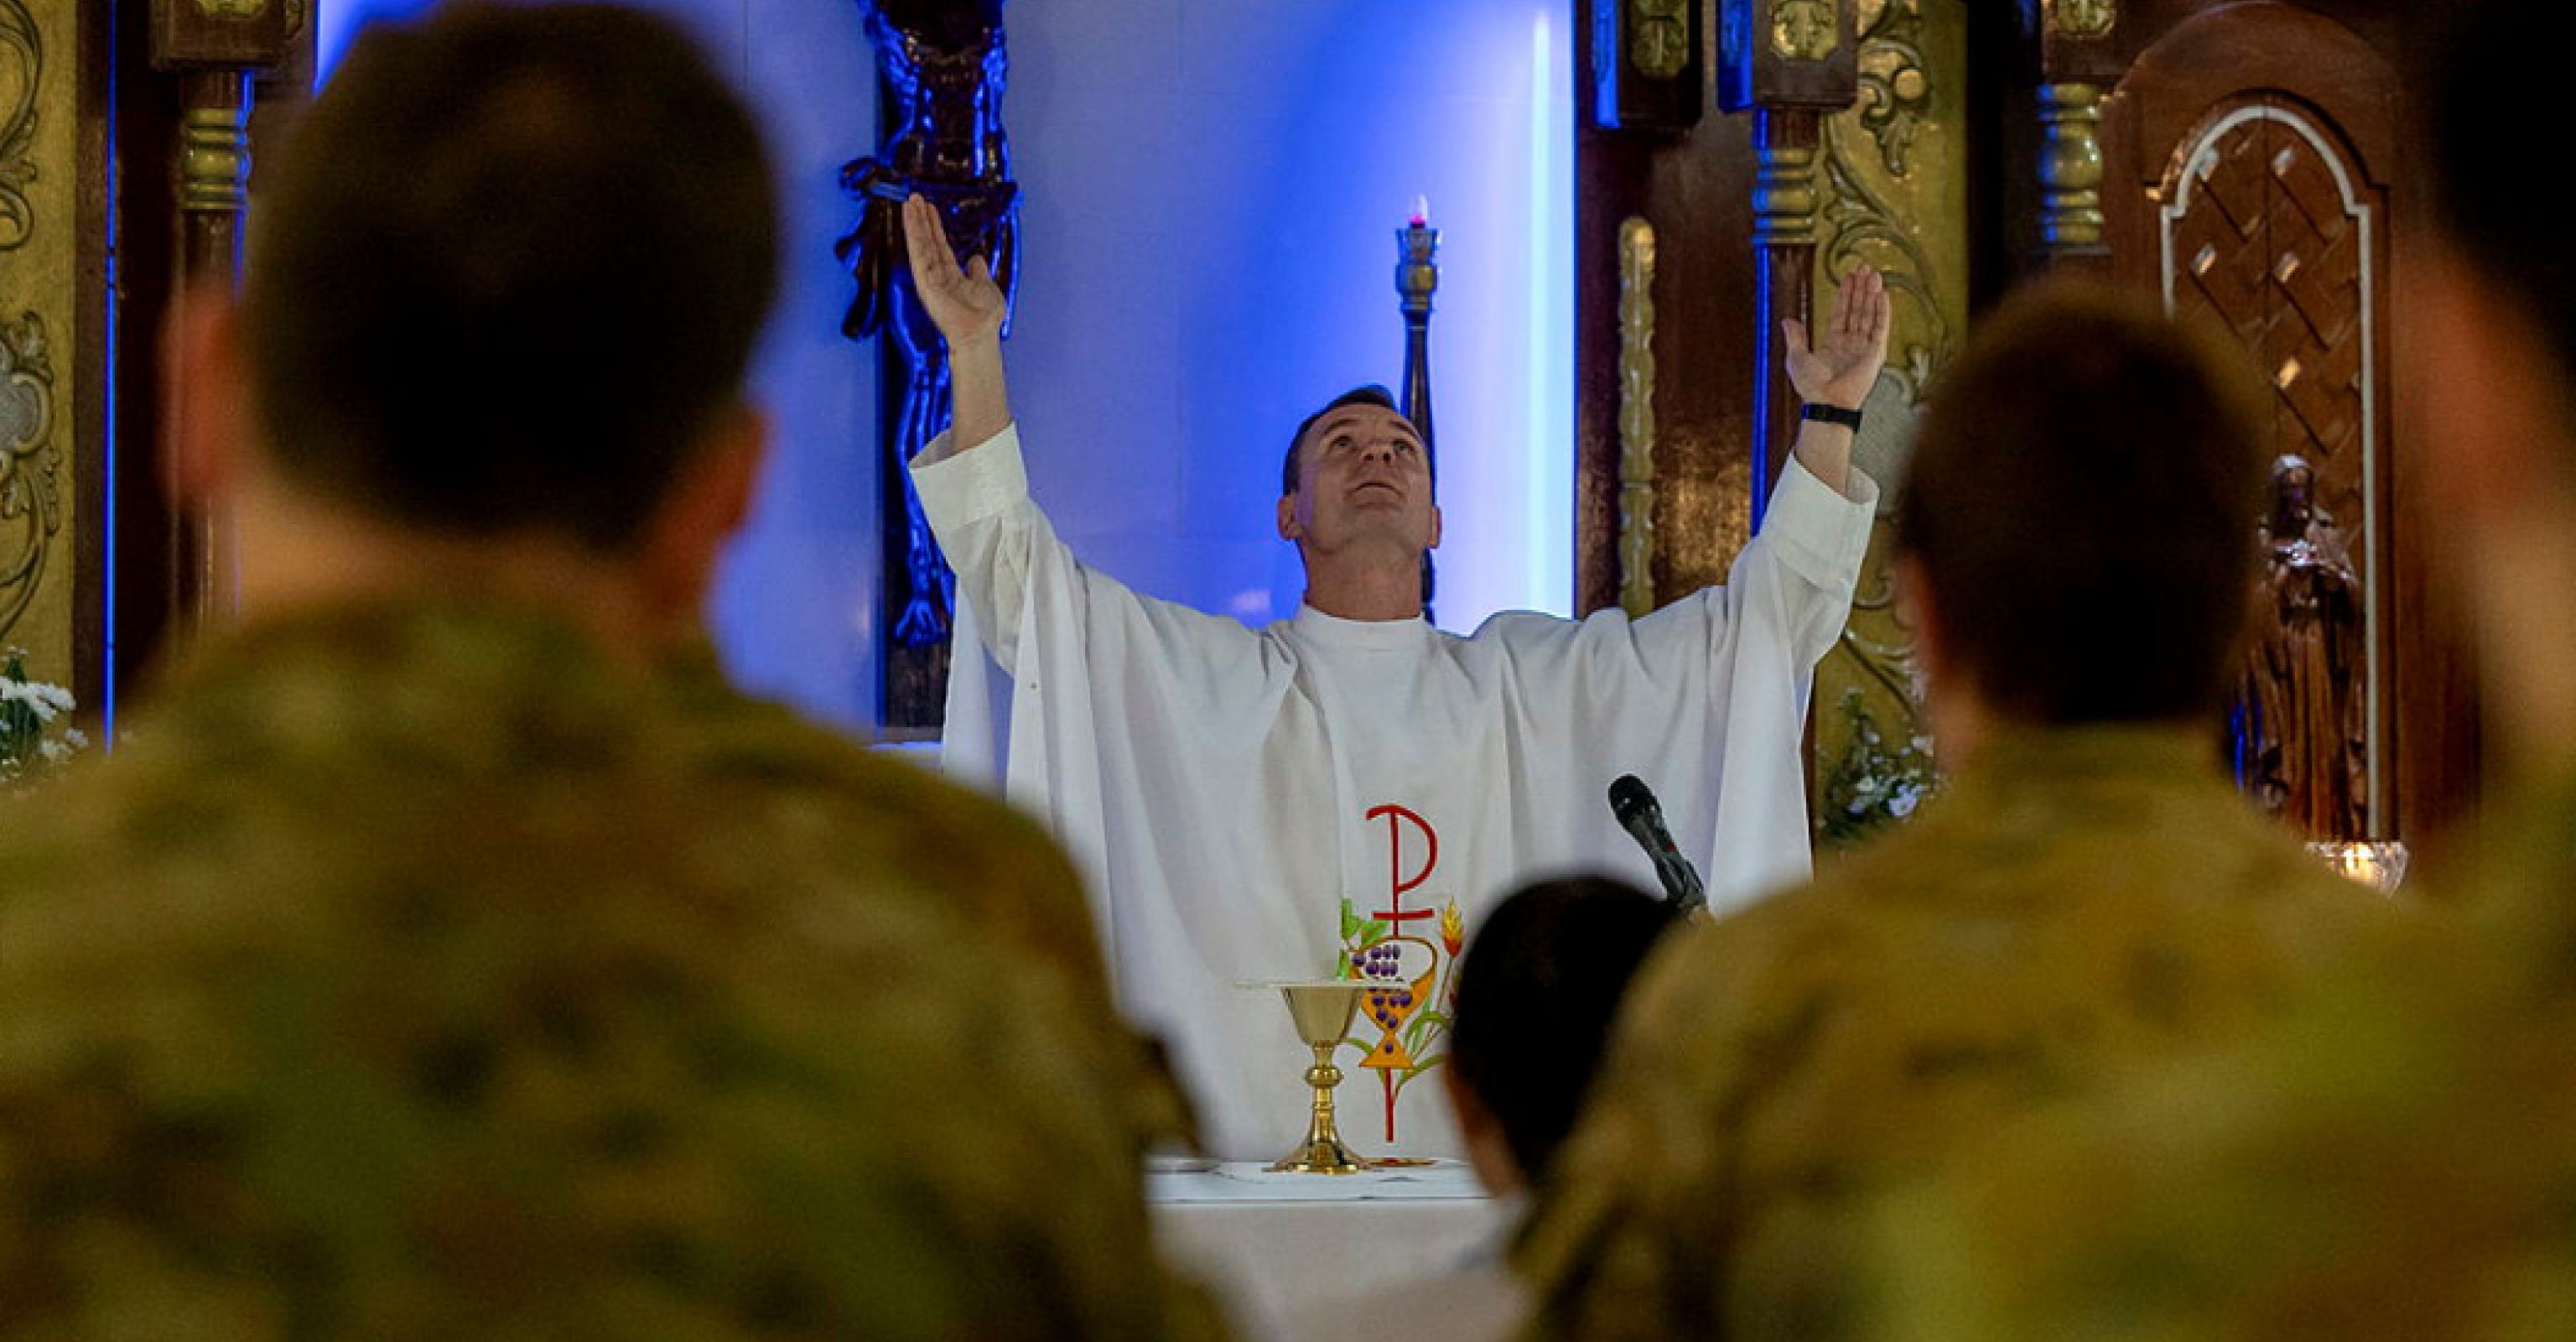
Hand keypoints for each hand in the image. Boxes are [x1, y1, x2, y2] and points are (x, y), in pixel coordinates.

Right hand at [902, 193, 1006, 348]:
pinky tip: (911, 218)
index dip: (934, 227)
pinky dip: (914, 234)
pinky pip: (919, 253)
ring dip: (914, 223)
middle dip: (921, 220)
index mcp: (952, 276)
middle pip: (927, 242)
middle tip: (914, 198)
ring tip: (910, 202)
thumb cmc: (985, 317)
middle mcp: (938, 276)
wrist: (980, 333)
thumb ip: (978, 272)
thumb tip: (976, 259)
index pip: (939, 246)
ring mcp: (930, 279)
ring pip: (920, 245)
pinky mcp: (925, 282)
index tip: (929, 209)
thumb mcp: (986, 287)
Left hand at [1783, 265, 1889, 410]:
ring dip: (1872, 294)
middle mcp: (1850, 343)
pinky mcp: (1875, 353)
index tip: (1848, 276)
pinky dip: (1882, 311)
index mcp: (1833, 343)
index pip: (1841, 312)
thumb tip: (1787, 320)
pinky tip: (1882, 294)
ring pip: (1869, 314)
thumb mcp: (1797, 357)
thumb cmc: (1811, 385)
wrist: (1826, 401)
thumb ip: (1795, 337)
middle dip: (1861, 288)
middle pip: (1857, 309)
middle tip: (1864, 268)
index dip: (1845, 294)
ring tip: (1874, 274)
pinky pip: (1880, 327)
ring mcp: (1864, 347)